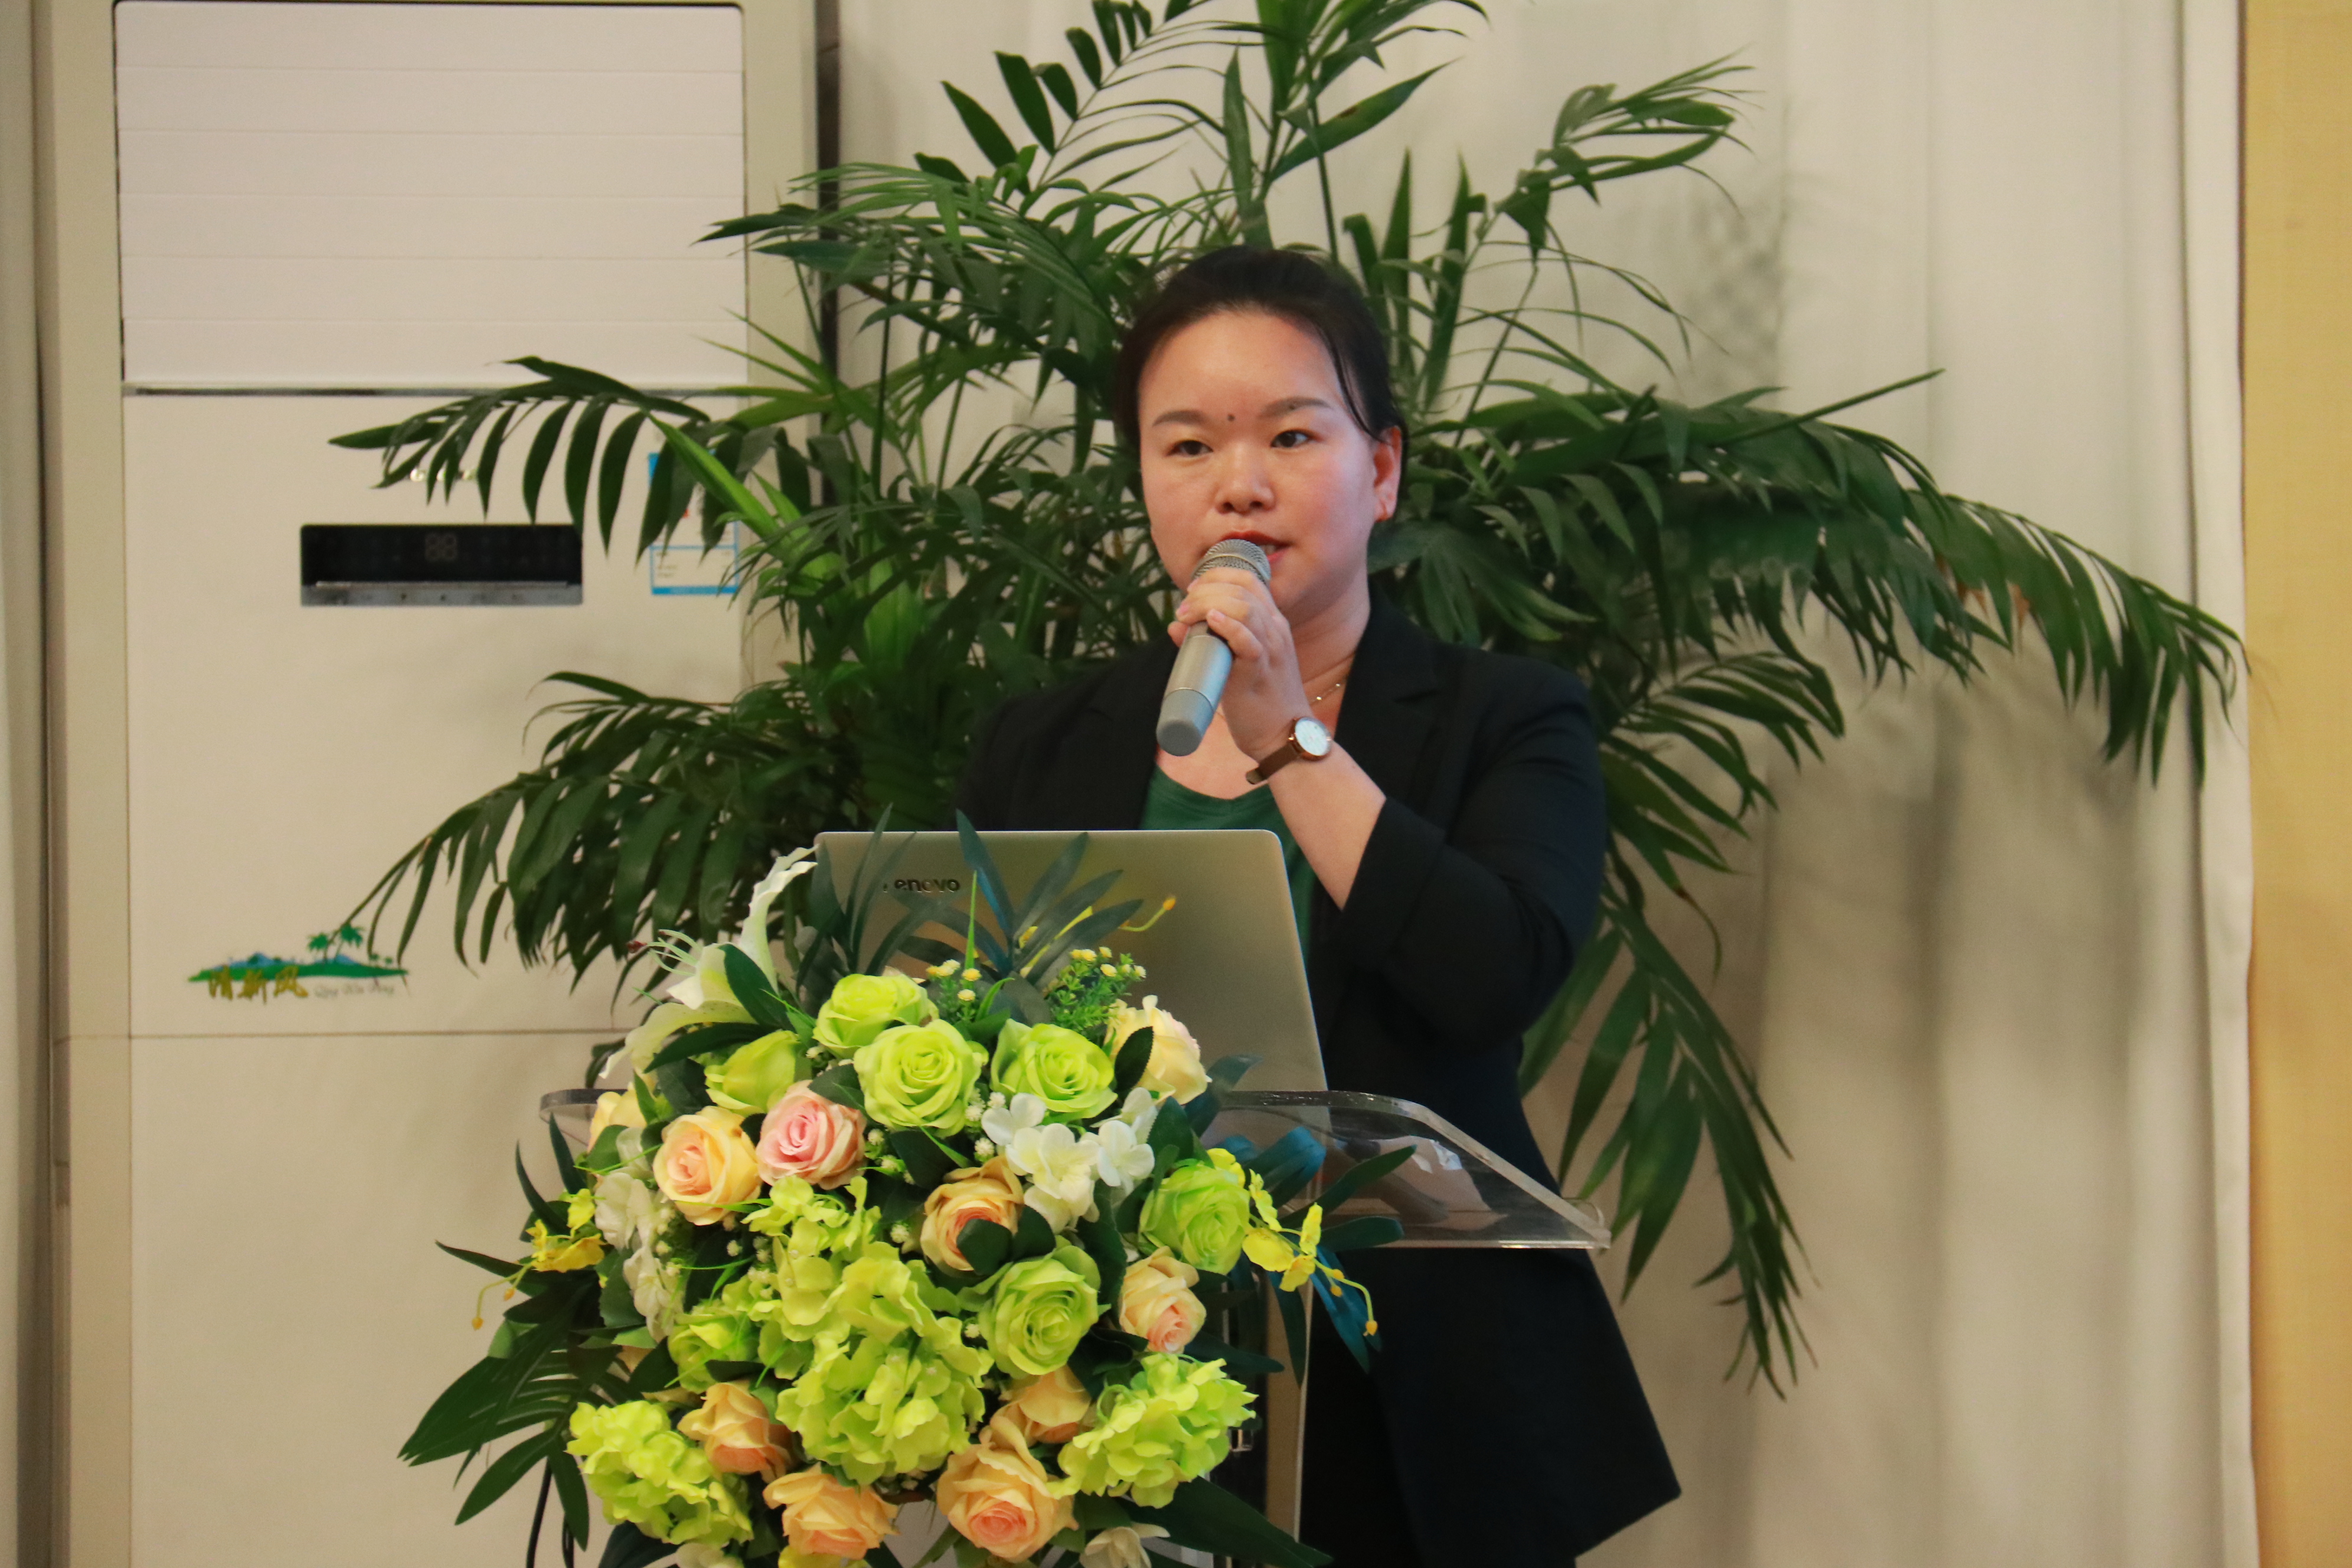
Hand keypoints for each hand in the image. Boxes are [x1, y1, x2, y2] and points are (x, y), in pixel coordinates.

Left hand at [1167, 565, 1307, 758]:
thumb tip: (1174, 626)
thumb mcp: (1235, 663)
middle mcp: (1275, 630)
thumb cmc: (1258, 700)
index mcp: (1272, 623)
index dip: (1218, 575)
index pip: (1249, 580)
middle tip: (1182, 608)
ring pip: (1245, 608)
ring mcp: (1270, 649)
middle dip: (1206, 590)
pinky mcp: (1260, 672)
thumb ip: (1209, 641)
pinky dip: (1229, 626)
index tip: (1193, 588)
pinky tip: (1210, 621)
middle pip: (1242, 588)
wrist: (1283, 735)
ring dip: (1208, 604)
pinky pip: (1248, 641)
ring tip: (1185, 616)